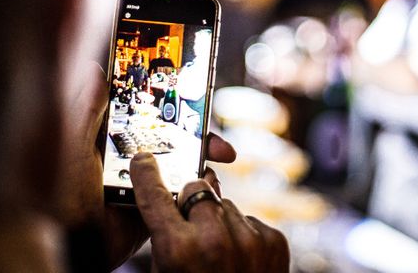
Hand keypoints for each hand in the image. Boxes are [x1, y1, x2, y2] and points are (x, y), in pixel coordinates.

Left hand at [59, 62, 236, 268]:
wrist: (70, 246)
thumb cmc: (59, 197)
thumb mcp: (71, 146)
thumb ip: (85, 110)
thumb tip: (96, 70)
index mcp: (113, 138)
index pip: (151, 113)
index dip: (176, 105)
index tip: (198, 98)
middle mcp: (132, 157)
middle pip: (176, 138)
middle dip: (202, 137)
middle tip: (221, 145)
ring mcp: (146, 182)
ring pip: (184, 165)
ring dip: (205, 164)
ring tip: (218, 166)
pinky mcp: (154, 207)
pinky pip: (183, 195)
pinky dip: (199, 192)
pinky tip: (210, 189)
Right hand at [130, 153, 289, 272]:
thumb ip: (166, 237)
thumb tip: (171, 202)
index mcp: (179, 249)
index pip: (156, 195)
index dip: (148, 174)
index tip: (144, 159)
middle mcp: (215, 238)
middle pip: (197, 190)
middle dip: (191, 203)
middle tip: (190, 228)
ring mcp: (249, 237)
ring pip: (224, 204)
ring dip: (218, 220)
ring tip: (218, 254)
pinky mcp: (273, 239)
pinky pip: (249, 220)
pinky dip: (242, 232)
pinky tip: (239, 258)